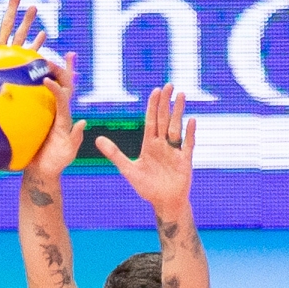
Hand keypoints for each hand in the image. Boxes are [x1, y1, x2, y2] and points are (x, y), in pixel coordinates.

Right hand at [23, 51, 84, 180]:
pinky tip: (24, 77)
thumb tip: (83, 122)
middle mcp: (58, 113)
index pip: (63, 98)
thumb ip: (75, 139)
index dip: (58, 87)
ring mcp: (48, 115)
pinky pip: (35, 101)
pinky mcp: (37, 119)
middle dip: (61, 70)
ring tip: (44, 57)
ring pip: (51, 89)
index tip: (47, 79)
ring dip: (51, 73)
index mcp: (64, 119)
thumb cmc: (55, 164)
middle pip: (63, 87)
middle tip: (56, 57)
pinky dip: (33, 87)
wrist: (42, 172)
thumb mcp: (67, 154)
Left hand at [97, 83, 194, 215]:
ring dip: (178, 112)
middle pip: (164, 119)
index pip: (152, 121)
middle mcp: (163, 144)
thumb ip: (114, 154)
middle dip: (166, 102)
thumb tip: (97, 138)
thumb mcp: (128, 170)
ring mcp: (175, 151)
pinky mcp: (185, 160)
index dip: (153, 106)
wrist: (164, 202)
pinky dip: (189, 133)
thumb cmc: (147, 187)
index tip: (156, 90)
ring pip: (177, 127)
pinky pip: (188, 144)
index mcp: (150, 144)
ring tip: (181, 95)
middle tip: (169, 85)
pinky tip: (191, 120)